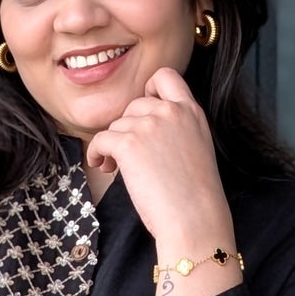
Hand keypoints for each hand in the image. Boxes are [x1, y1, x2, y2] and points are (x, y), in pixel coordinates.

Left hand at [86, 67, 232, 247]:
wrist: (194, 219)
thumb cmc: (195, 196)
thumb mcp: (197, 148)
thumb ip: (176, 128)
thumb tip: (141, 128)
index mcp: (191, 112)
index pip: (165, 76)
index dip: (148, 89)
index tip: (142, 113)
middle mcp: (171, 112)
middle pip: (133, 104)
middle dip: (126, 127)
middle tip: (127, 153)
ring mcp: (149, 125)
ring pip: (116, 125)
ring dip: (112, 145)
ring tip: (118, 168)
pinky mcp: (129, 143)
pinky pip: (101, 140)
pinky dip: (97, 153)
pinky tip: (103, 166)